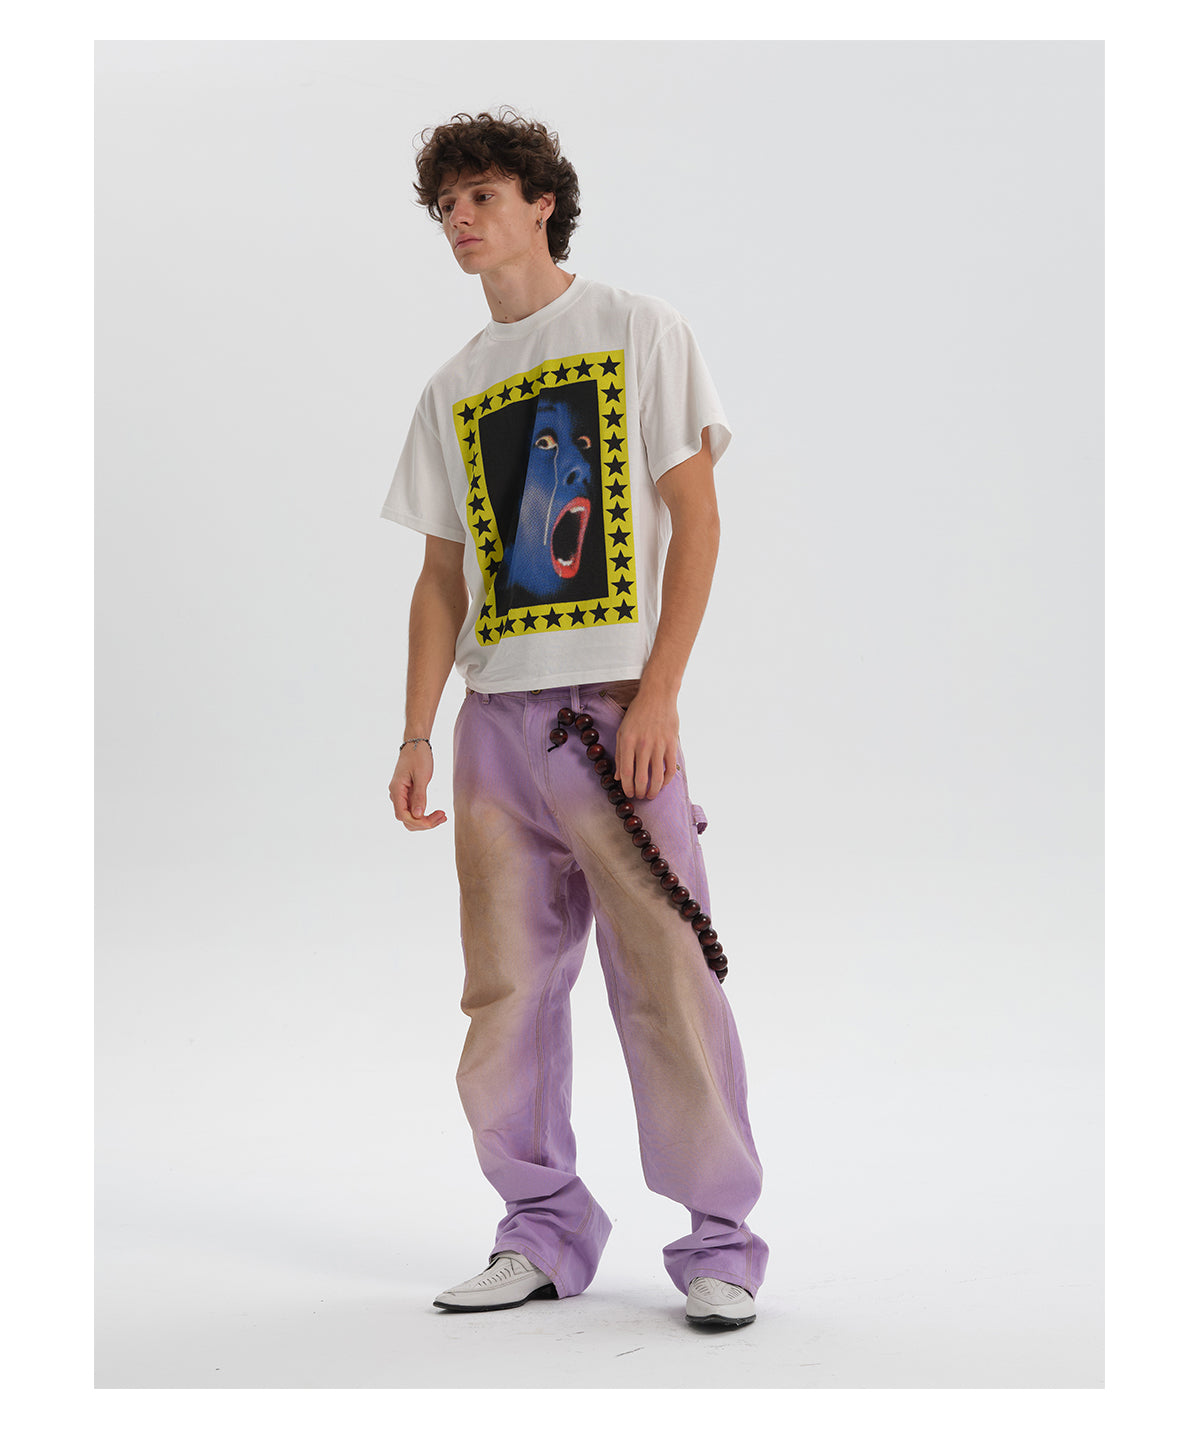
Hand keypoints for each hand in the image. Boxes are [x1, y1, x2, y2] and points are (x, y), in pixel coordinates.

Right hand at [389, 743, 445, 829]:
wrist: (416, 745)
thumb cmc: (418, 757)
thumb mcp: (422, 776)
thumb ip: (419, 796)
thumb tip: (417, 815)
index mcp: (396, 790)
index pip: (403, 815)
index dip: (418, 822)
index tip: (434, 821)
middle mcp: (396, 796)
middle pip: (407, 820)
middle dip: (424, 823)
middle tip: (442, 816)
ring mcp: (401, 796)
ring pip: (411, 817)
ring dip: (426, 820)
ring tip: (443, 816)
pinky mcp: (408, 795)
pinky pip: (414, 810)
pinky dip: (426, 814)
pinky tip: (438, 813)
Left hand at [613, 685, 678, 800]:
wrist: (657, 696)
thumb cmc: (637, 713)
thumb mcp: (622, 731)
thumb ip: (620, 755)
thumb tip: (618, 777)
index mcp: (628, 742)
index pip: (626, 773)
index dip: (627, 788)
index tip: (628, 794)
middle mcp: (643, 745)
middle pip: (641, 778)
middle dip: (640, 792)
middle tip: (640, 796)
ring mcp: (658, 745)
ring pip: (657, 777)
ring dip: (654, 790)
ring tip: (651, 794)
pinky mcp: (671, 744)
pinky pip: (670, 767)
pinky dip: (667, 779)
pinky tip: (663, 783)